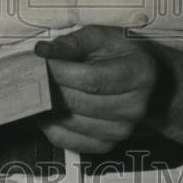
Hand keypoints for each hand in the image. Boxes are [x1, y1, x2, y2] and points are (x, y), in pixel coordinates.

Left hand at [34, 26, 157, 152]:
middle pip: (76, 102)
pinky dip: (48, 124)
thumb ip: (72, 43)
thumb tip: (42, 51)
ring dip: (45, 106)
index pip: (91, 79)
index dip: (60, 71)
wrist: (150, 86)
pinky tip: (44, 107)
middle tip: (32, 74)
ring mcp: (120, 131)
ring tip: (37, 89)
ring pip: (67, 122)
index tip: (40, 61)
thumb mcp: (102, 37)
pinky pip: (65, 140)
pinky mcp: (104, 145)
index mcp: (138, 75)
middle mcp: (133, 108)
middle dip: (48, 87)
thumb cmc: (121, 56)